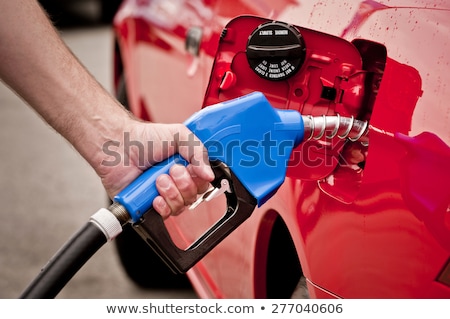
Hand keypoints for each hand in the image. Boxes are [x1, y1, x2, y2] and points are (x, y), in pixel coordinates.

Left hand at [98, 119, 213, 218]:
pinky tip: (154, 196)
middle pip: (194, 196)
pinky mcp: (148, 205)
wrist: (119, 145)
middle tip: (171, 170)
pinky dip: (162, 207)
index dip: (199, 178)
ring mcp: (162, 194)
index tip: (191, 168)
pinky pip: (164, 215)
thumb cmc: (144, 138)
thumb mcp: (179, 135)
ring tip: (158, 179)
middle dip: (183, 184)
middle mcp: (176, 182)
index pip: (203, 182)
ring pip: (180, 206)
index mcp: (186, 167)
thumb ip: (199, 151)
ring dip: (171, 193)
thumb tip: (209, 175)